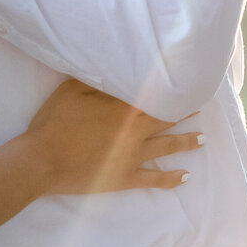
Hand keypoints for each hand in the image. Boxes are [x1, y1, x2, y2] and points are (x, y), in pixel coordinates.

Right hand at [25, 79, 201, 197]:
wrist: (44, 160)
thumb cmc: (55, 123)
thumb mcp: (71, 89)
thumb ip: (96, 79)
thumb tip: (115, 67)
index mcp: (124, 108)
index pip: (155, 97)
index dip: (171, 91)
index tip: (186, 84)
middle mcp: (135, 131)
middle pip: (166, 119)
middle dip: (185, 113)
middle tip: (201, 106)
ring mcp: (133, 157)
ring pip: (166, 147)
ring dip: (186, 142)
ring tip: (202, 139)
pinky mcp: (125, 178)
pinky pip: (154, 179)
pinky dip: (171, 178)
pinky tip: (185, 176)